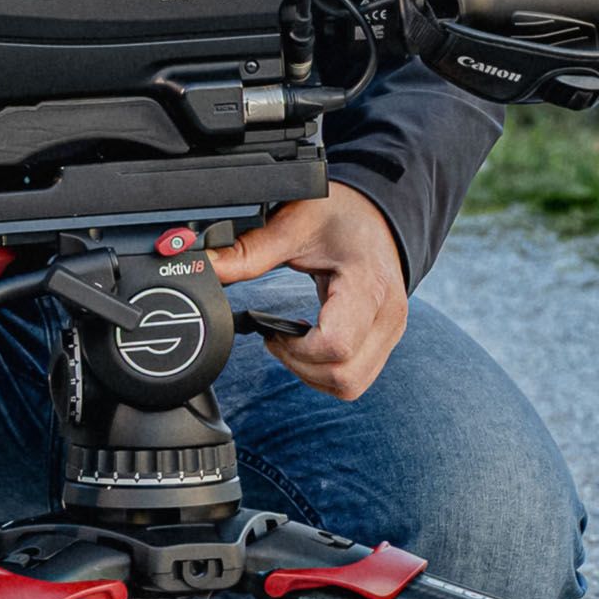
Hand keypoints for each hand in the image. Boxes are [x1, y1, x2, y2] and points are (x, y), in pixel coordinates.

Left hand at [212, 188, 409, 401]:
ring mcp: (391, 330)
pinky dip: (328, 370)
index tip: (273, 331)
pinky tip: (311, 343)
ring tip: (293, 343)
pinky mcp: (386, 339)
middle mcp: (388, 314)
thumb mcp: (293, 224)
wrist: (375, 214)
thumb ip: (250, 251)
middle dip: (300, 367)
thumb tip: (207, 267)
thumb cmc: (340, 215)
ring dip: (314, 374)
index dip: (295, 349)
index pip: (336, 346)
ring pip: (351, 384)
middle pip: (344, 376)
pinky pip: (357, 376)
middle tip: (277, 339)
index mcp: (368, 285)